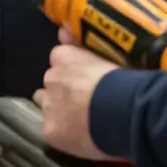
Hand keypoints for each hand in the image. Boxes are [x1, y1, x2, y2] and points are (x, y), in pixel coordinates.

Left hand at [33, 37, 115, 159]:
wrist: (121, 111)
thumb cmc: (121, 80)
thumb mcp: (104, 54)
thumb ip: (79, 43)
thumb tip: (61, 30)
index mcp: (64, 56)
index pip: (58, 58)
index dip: (71, 70)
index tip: (84, 79)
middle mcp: (51, 78)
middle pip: (50, 83)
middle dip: (62, 90)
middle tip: (82, 100)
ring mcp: (48, 105)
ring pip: (45, 106)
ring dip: (57, 109)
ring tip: (78, 119)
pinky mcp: (49, 130)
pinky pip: (50, 129)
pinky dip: (61, 132)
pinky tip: (78, 136)